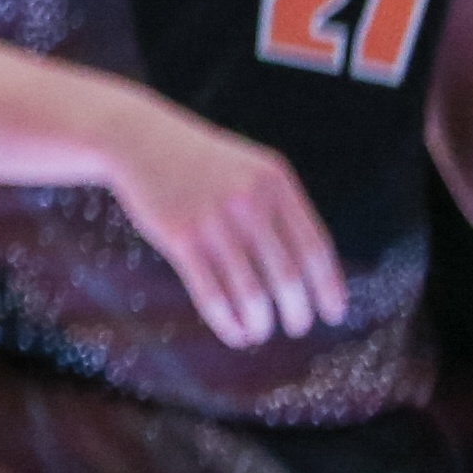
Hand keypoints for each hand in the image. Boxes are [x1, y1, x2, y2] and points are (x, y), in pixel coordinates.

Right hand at [104, 100, 344, 347]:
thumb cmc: (200, 163)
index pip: (315, 248)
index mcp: (276, 183)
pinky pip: (211, 292)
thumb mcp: (249, 172)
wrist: (138, 138)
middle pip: (287, 275)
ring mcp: (213, 219)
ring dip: (261, 322)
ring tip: (260, 333)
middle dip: (297, 312)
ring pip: (250, 291)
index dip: (328, 287)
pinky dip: (226, 321)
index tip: (333, 314)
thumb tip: (310, 273)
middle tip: (297, 328)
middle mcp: (249, 201)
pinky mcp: (179, 236)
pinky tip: (234, 332)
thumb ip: (279, 210)